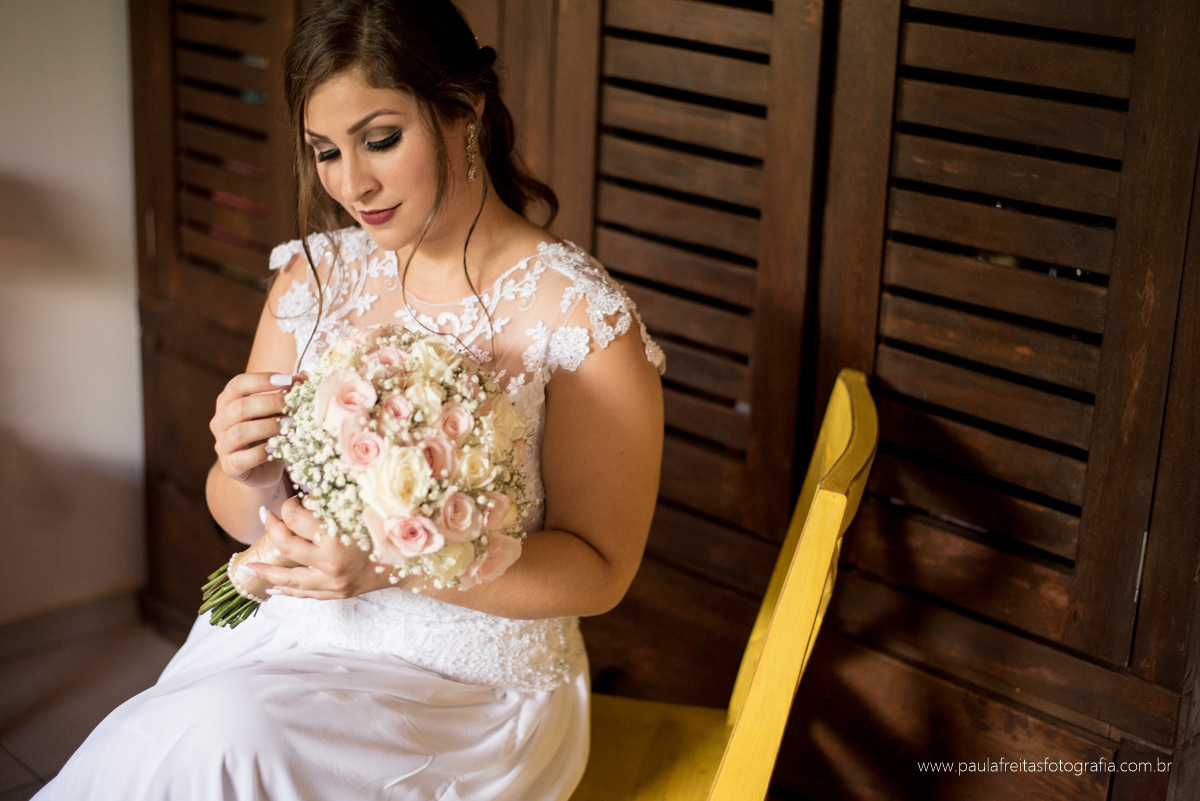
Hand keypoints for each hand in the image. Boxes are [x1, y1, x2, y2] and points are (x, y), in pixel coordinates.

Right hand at [210, 372, 301, 488]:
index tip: (288, 380)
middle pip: (240, 407)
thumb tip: (304, 377)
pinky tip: (281, 447)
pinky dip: (264, 452)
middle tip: (295, 404)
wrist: (263, 469)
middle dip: (271, 403)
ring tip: (291, 424)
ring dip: (269, 426)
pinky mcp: (230, 466)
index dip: (262, 380)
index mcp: (228, 402)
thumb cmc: (271, 434)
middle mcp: (220, 422)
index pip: (237, 384)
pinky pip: (244, 458)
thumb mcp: (278, 411)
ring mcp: (223, 445)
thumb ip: (287, 394)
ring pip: (240, 432)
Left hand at [248, 497, 392, 599]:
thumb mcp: (363, 504)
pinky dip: (288, 590)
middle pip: (285, 544)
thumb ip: (334, 496)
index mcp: (336, 535)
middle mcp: (331, 562)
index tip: (295, 499)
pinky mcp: (339, 592)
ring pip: (289, 577)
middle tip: (266, 516)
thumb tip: (307, 487)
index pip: (294, 517)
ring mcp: (334, 582)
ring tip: (248, 566)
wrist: (416, 559)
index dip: (289, 505)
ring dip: (267, 569)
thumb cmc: (392, 525)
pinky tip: (274, 586)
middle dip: (272, 527)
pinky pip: (307, 594)